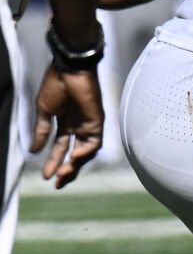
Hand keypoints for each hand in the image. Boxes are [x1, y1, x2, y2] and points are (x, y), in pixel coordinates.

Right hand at [33, 66, 102, 187]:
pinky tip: (73, 156)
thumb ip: (42, 131)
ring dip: (75, 164)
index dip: (53, 162)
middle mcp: (79, 126)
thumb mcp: (44, 111)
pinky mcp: (97, 121)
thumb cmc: (56, 85)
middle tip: (57, 183)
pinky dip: (85, 151)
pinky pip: (94, 142)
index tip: (45, 176)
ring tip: (63, 173)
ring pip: (86, 152)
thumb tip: (34, 150)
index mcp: (66, 123)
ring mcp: (89, 124)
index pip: (61, 148)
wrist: (68, 70)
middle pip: (75, 154)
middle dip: (66, 169)